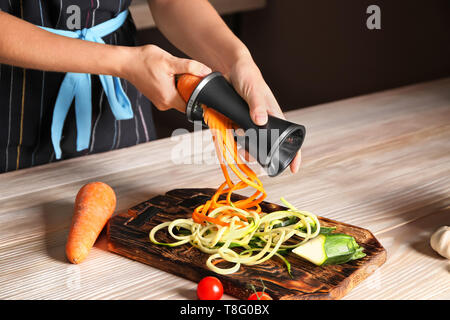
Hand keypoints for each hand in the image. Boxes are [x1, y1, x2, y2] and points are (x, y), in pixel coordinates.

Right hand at [122, 45, 210, 111]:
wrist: (126, 62)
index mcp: (168, 98)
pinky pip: (171, 96)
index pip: (192, 106)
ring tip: (177, 75)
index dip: (200, 99)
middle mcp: (164, 104)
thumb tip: (206, 71)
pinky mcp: (157, 97)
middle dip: (191, 91)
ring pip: (179, 98)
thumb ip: (190, 67)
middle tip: (191, 78)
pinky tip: (171, 77)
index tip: (204, 89)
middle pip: (186, 102)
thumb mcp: (170, 61)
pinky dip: (175, 88)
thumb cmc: (144, 61)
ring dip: (182, 88)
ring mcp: (159, 102)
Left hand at [226, 55, 301, 173]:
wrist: (229, 69)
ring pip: (247, 144)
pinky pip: (232, 137)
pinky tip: (222, 135)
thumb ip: (257, 105)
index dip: (293, 154)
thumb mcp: (253, 90)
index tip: (293, 169)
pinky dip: (227, 140)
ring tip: (233, 141)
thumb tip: (261, 122)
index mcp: (274, 116)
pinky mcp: (234, 123)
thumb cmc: (248, 76)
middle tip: (246, 153)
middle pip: (264, 147)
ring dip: (240, 148)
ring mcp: (248, 124)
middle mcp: (262, 124)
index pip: (289, 138)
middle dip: (256, 154)